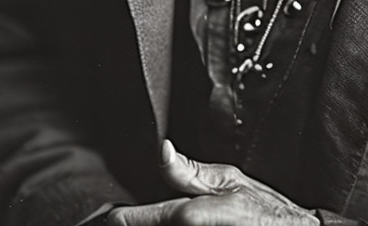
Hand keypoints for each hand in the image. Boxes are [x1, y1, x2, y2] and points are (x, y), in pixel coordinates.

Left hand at [106, 140, 319, 225]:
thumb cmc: (261, 209)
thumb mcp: (227, 178)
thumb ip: (188, 171)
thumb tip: (162, 150)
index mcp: (188, 216)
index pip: (134, 219)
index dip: (118, 217)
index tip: (105, 215)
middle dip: (136, 222)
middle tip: (128, 217)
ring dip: (151, 224)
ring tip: (148, 218)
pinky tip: (176, 223)